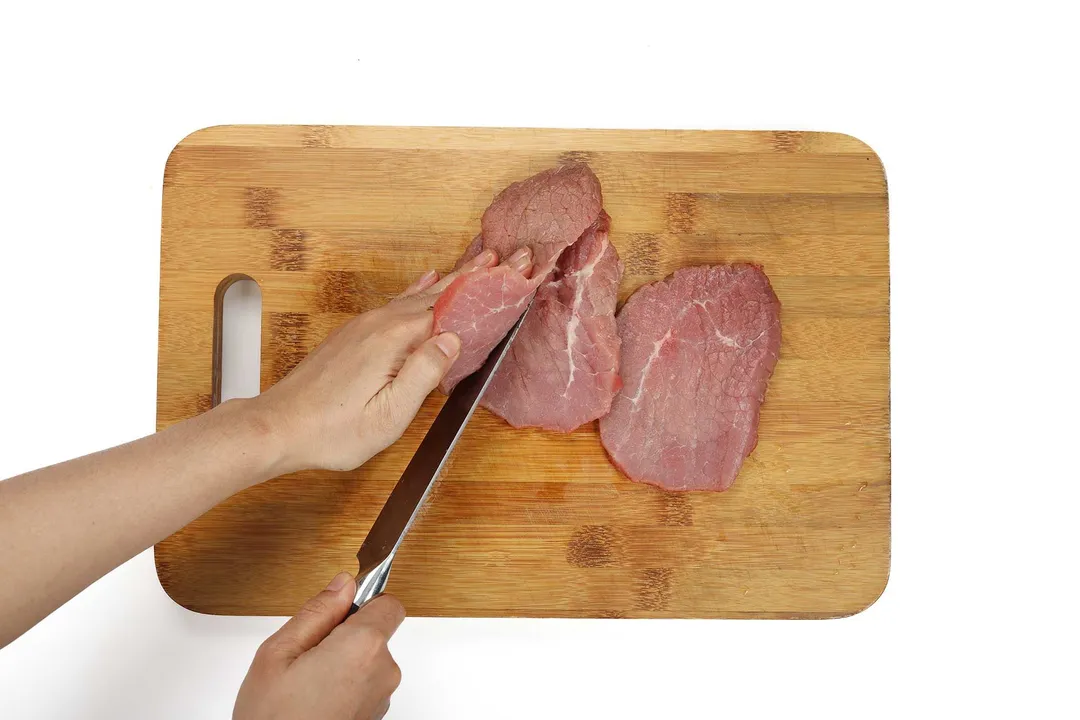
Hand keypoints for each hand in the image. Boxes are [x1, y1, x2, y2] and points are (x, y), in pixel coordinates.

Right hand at [234, 573, 404, 719]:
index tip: (338, 609)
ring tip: (304, 684)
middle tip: (305, 656)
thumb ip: (316, 611)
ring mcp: (380, 698)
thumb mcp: (278, 653)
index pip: (388, 603)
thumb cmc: (272, 719)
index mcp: (362, 647)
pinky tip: (314, 700)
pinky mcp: (374, 717)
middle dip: (344, 636)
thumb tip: (342, 583)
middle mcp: (382, 672)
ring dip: (342, 664)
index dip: (362, 601)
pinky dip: (343, 687)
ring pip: (367, 662)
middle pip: (375, 634)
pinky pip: (363, 686)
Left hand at [254, 246, 532, 472]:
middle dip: (476, 275)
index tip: (515, 268)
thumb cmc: (331, 430)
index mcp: (394, 339)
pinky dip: (420, 289)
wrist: (278, 427)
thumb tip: (453, 340)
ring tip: (481, 263)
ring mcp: (365, 325)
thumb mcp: (388, 414)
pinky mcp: (355, 334)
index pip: (452, 305)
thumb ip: (423, 374)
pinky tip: (428, 279)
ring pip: (419, 294)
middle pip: (439, 292)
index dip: (487, 287)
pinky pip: (397, 302)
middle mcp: (380, 323)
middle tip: (510, 257)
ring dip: (453, 279)